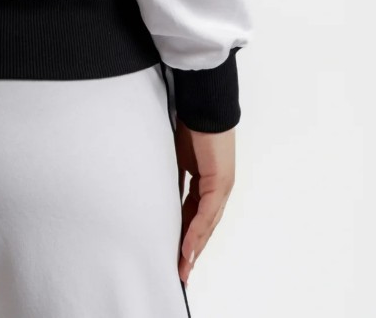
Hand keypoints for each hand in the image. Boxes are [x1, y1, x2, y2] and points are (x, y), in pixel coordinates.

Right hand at [173, 118, 235, 283]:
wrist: (204, 103)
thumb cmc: (188, 121)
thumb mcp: (174, 154)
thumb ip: (170, 175)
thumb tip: (154, 188)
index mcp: (205, 179)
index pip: (194, 214)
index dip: (184, 234)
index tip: (173, 253)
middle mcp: (216, 186)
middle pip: (203, 225)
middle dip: (190, 250)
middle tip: (179, 271)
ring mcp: (221, 185)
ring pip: (207, 224)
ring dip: (194, 248)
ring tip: (182, 268)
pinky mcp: (221, 182)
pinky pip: (207, 212)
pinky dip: (197, 231)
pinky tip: (188, 248)